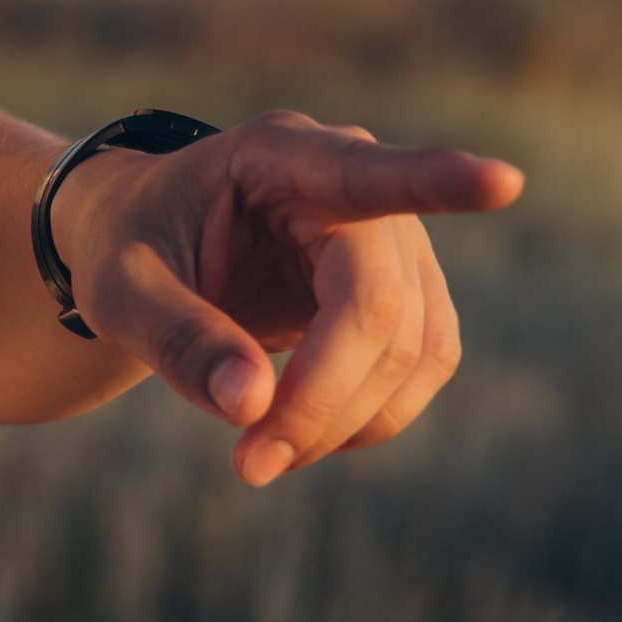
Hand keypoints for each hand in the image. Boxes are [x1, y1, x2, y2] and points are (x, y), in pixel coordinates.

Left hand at [50, 111, 523, 485]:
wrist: (146, 245)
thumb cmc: (127, 247)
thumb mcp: (120, 289)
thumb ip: (177, 339)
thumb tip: (254, 405)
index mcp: (278, 155)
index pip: (367, 173)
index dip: (438, 181)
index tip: (501, 184)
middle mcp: (352, 184)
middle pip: (380, 305)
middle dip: (322, 399)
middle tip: (248, 466)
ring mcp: (393, 238)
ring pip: (415, 348)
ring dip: (347, 421)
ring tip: (261, 456)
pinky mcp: (409, 291)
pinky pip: (422, 368)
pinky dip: (368, 418)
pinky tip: (305, 432)